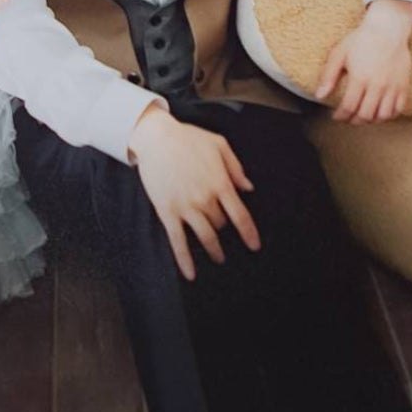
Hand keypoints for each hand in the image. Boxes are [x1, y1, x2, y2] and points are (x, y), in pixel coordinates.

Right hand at [128, 105, 258, 279]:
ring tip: (219, 258)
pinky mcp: (167, 211)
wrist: (156, 137)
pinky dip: (185, 260)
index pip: (240, 216)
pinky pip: (178, 241)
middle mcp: (205, 198)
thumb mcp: (219, 145)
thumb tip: (249, 188)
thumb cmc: (188, 138)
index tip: (255, 246)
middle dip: (222, 228)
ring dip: (214, 250)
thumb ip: (236, 168)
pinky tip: (191, 274)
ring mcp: (186, 207)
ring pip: (205, 236)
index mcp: (220, 183)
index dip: (249, 234)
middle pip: (220, 224)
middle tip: (221, 230)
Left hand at [315, 0, 411, 123]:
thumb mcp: (339, 54)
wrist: (388, 28)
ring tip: (363, 116)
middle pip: (365, 115)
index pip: (349, 107)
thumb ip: (328, 76)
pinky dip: (388, 116)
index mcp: (360, 78)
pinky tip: (379, 112)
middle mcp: (377, 85)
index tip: (336, 116)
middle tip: (348, 118)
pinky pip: (398, 109)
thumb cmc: (361, 40)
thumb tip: (319, 95)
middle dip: (353, 121)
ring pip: (382, 116)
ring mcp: (392, 86)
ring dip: (371, 121)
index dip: (340, 116)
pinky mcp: (403, 85)